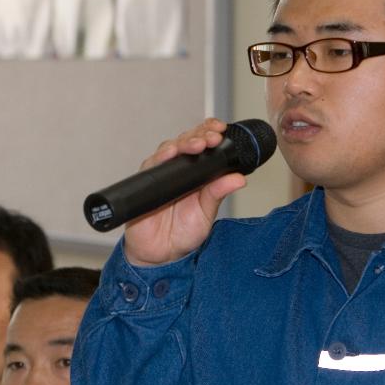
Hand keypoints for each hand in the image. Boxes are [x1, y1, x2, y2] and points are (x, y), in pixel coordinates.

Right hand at [123, 117, 246, 266]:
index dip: (210, 133)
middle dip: (200, 134)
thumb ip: (218, 193)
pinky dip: (160, 157)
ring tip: (196, 145)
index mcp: (197, 173)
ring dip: (183, 142)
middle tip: (211, 138)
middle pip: (187, 140)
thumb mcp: (206, 213)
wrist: (160, 254)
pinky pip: (151, 165)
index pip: (203, 144)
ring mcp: (161, 174)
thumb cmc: (183, 233)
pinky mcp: (145, 182)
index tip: (221, 130)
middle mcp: (178, 170)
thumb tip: (239, 178)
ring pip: (170, 148)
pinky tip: (170, 154)